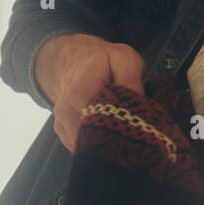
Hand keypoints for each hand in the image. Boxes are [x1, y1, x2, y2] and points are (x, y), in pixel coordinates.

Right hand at [35, 33, 145, 151]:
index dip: (124, 126)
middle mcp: (65, 111)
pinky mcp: (63, 131)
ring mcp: (61, 123)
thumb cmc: (104, 60)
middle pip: (93, 138)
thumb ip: (131, 78)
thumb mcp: (123, 59)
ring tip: (126, 135)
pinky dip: (98, 144)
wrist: (75, 61)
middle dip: (117, 140)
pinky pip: (81, 146)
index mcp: (79, 92)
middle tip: (138, 136)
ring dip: (107, 145)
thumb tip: (139, 102)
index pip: (102, 119)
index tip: (142, 127)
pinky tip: (112, 135)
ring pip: (87, 146)